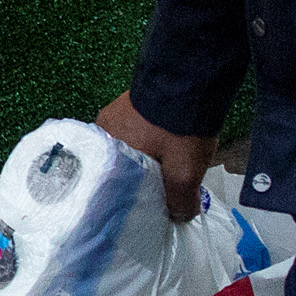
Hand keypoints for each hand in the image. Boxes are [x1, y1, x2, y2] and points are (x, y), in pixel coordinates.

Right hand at [97, 93, 220, 222]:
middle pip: (121, 168)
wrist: (192, 79)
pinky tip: (167, 146)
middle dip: (141, 179)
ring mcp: (114, 115)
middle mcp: (102, 133)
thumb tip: (180, 216)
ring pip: (129, 151)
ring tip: (167, 167)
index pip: (111, 187)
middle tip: (162, 188)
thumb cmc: (180, 126)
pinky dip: (150, 142)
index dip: (130, 200)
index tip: (147, 208)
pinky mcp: (129, 103)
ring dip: (147, 159)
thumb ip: (180, 200)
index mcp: (106, 153)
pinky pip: (135, 133)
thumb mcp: (185, 171)